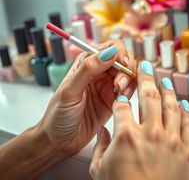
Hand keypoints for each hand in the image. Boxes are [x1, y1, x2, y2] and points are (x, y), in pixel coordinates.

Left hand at [36, 39, 135, 155]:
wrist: (59, 141)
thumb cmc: (58, 115)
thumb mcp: (70, 90)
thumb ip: (89, 68)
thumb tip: (110, 51)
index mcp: (87, 63)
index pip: (112, 47)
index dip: (120, 54)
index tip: (122, 65)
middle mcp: (100, 71)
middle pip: (125, 59)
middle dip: (126, 70)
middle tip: (118, 86)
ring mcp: (108, 85)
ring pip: (130, 74)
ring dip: (129, 82)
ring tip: (118, 95)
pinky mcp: (114, 99)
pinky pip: (130, 89)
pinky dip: (131, 93)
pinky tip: (120, 101)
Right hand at [90, 60, 188, 179]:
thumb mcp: (99, 171)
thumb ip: (99, 146)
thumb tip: (101, 132)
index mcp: (126, 135)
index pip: (122, 105)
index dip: (120, 97)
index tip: (121, 95)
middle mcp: (150, 133)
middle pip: (148, 95)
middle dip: (145, 77)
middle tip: (145, 66)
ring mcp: (171, 140)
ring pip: (170, 104)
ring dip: (167, 88)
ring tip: (165, 79)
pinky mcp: (187, 150)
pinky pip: (188, 124)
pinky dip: (186, 111)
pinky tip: (183, 103)